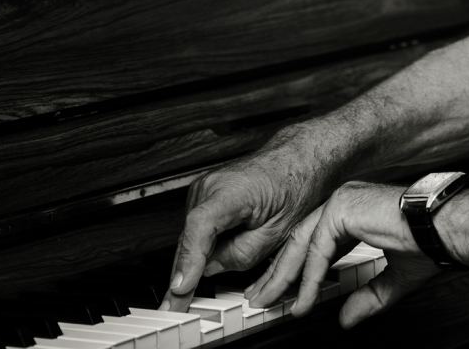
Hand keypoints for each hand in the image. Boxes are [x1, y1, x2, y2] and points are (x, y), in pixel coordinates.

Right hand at [161, 135, 332, 311]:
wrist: (296, 158)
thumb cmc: (294, 185)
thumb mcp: (277, 231)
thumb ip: (241, 254)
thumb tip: (211, 269)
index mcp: (232, 191)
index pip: (200, 227)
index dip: (190, 260)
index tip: (181, 288)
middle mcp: (210, 187)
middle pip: (189, 238)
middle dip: (181, 277)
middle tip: (172, 309)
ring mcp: (203, 189)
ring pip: (190, 237)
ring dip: (190, 264)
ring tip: (181, 299)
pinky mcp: (204, 196)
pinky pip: (196, 229)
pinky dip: (197, 251)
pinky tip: (193, 275)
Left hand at [247, 181, 443, 328]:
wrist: (447, 229)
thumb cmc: (430, 243)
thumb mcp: (393, 278)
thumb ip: (367, 297)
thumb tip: (345, 319)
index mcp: (354, 213)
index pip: (314, 242)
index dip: (296, 270)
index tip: (282, 292)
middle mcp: (344, 202)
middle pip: (300, 242)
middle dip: (279, 273)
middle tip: (261, 297)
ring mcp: (341, 201)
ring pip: (302, 244)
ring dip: (284, 276)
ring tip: (270, 301)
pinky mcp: (342, 208)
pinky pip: (317, 250)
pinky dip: (309, 278)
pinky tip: (305, 300)